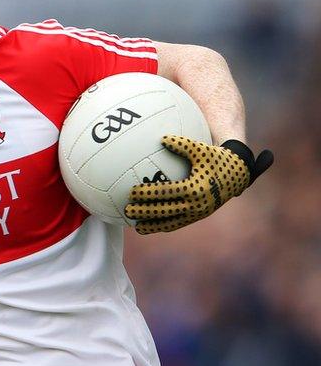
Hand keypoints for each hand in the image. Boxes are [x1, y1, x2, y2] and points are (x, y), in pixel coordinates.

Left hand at [125, 136, 273, 233]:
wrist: (238, 175)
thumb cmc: (215, 158)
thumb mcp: (201, 149)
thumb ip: (182, 144)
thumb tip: (162, 138)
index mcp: (195, 188)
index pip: (166, 192)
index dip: (148, 193)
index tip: (132, 192)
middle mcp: (196, 204)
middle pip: (165, 211)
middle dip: (145, 212)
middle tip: (127, 210)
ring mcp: (197, 213)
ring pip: (170, 223)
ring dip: (152, 225)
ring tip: (135, 226)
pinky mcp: (198, 217)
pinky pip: (177, 224)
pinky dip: (162, 226)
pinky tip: (148, 226)